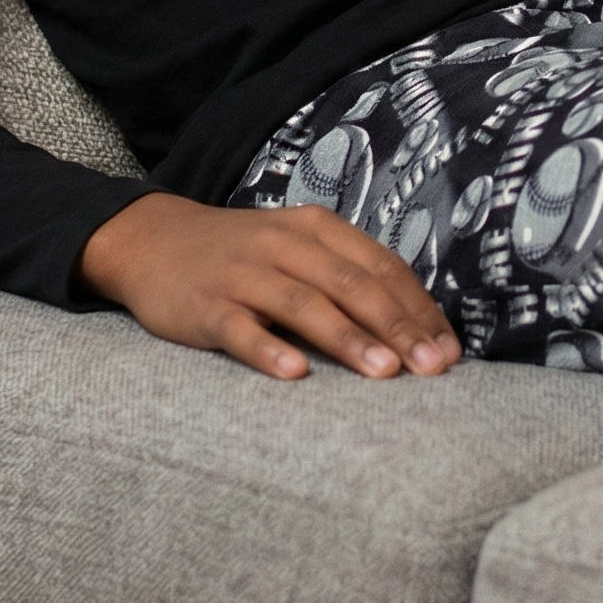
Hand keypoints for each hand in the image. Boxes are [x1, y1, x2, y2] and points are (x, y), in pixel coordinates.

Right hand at [76, 191, 463, 380]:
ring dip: (348, 339)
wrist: (153, 241)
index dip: (419, 308)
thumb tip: (413, 326)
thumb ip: (346, 276)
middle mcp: (285, 245)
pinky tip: (295, 373)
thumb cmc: (244, 255)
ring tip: (384, 372)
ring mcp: (244, 275)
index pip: (381, 267)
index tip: (449, 349)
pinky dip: (268, 350)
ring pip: (304, 305)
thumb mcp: (298, 248)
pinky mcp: (205, 306)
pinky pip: (239, 330)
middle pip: (352, 285)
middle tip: (432, 367)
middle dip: (398, 327)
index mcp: (317, 229)